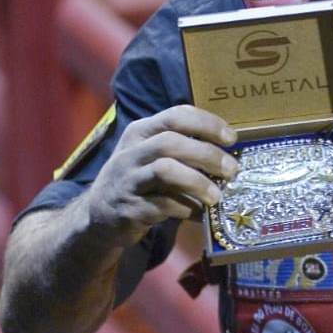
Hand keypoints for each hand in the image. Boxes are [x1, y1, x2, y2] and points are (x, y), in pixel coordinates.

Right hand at [84, 105, 238, 247]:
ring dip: (197, 182)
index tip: (231, 138)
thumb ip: (181, 148)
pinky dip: (187, 208)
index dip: (207, 124)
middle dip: (207, 154)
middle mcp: (131, 152)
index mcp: (140, 132)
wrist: (100, 216)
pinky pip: (163, 205)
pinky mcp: (129, 209)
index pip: (175, 116)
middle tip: (232, 169)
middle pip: (171, 142)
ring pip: (165, 170)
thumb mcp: (151, 156)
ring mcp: (127, 180)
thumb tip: (228, 153)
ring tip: (217, 196)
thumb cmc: (138, 180)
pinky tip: (200, 213)